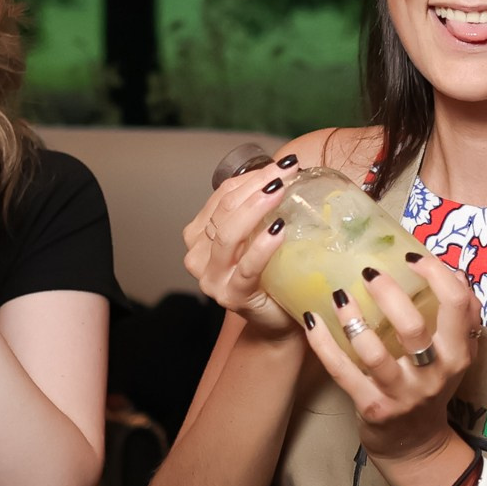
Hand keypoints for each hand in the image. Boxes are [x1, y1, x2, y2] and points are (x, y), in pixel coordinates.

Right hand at [181, 157, 299, 333]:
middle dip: (257, 186)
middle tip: (286, 172)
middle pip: (225, 210)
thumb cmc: (270, 274)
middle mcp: (198, 254)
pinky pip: (245, 267)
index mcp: (200, 234)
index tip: (283, 165)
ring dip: (256, 208)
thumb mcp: (259, 236)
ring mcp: (211, 277)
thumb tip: (287, 171)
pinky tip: (278, 230)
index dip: (252, 176)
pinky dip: (262, 247)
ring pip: (228, 234)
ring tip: (281, 191)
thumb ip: (260, 210)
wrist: (276, 320)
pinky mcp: (230, 295)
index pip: (223, 195)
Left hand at [301, 251, 480, 462]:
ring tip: (339, 295)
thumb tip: (454, 270)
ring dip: (352, 319)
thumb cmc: (431, 385)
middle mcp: (435, 373)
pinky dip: (324, 344)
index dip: (435, 274)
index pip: (458, 304)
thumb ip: (460, 315)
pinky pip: (343, 372)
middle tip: (368, 272)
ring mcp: (402, 393)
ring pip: (374, 352)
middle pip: (413, 326)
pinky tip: (312, 320)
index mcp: (459, 352)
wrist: (416, 443)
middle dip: (388, 293)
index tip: (411, 257)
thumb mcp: (455, 353)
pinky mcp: (373, 407)